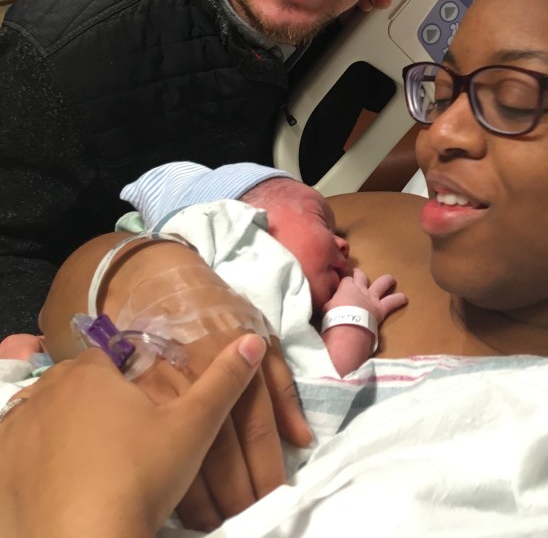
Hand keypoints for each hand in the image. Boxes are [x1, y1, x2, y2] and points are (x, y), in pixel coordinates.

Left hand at [0, 335, 265, 537]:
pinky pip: (15, 448)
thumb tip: (253, 339)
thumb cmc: (140, 477)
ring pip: (43, 414)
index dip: (129, 374)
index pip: (109, 356)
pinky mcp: (1, 467)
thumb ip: (223, 381)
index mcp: (90, 374)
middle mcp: (46, 393)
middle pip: (74, 384)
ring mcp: (16, 431)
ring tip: (92, 457)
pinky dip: (32, 456)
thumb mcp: (192, 429)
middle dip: (95, 399)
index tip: (144, 402)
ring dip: (61, 425)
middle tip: (123, 434)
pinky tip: (59, 476)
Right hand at [131, 326, 311, 530]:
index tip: (276, 498)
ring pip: (186, 458)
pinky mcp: (135, 400)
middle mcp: (199, 378)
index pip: (256, 428)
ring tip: (221, 524)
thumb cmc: (219, 309)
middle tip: (250, 521)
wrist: (158, 282)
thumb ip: (281, 385)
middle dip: (239, 494)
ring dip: (206, 501)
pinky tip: (186, 509)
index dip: (268, 469)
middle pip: (223, 452)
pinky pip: (155, 451)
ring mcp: (162, 391)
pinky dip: (172, 486)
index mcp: (236, 361)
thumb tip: (301, 439)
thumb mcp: (261, 331)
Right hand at [323, 267, 406, 325]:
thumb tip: (329, 304)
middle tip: (358, 273)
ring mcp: (372, 298)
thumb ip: (331, 302)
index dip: (345, 282)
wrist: (348, 327)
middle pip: (361, 276)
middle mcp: (360, 289)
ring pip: (382, 283)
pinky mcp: (380, 308)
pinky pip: (392, 301)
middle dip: (359, 274)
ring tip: (391, 279)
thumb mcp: (326, 307)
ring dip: (387, 280)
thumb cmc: (333, 318)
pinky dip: (399, 299)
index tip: (342, 285)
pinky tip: (405, 299)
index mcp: (346, 287)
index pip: (345, 280)